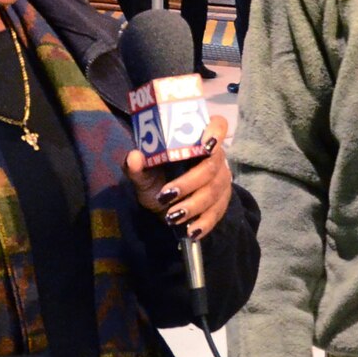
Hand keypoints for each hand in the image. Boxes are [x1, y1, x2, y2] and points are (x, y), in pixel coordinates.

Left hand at [124, 115, 231, 241]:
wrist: (163, 206)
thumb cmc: (155, 180)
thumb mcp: (142, 175)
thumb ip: (136, 166)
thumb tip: (134, 156)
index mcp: (197, 141)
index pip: (217, 125)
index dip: (216, 131)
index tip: (206, 144)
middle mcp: (215, 158)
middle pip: (212, 166)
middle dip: (189, 183)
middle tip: (166, 196)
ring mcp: (221, 180)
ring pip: (214, 191)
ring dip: (193, 206)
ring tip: (172, 217)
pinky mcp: (222, 201)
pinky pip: (218, 212)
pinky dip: (204, 222)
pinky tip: (192, 231)